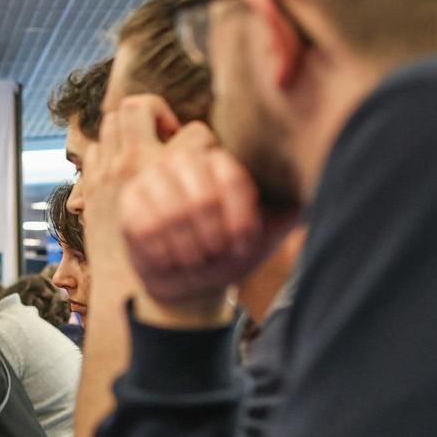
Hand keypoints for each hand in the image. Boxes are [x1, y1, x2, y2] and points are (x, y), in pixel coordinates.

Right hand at [102, 96, 289, 323]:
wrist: (189, 276)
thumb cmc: (229, 252)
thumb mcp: (265, 235)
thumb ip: (287, 211)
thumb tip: (305, 194)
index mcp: (222, 162)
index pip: (232, 179)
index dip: (239, 219)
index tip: (242, 247)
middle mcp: (187, 160)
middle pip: (202, 198)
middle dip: (212, 238)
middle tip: (216, 255)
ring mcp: (154, 176)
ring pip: (172, 214)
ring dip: (188, 249)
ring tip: (196, 262)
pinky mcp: (130, 198)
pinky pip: (146, 226)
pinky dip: (163, 252)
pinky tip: (172, 261)